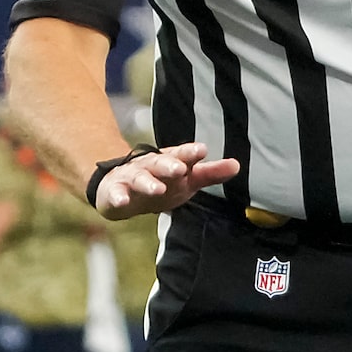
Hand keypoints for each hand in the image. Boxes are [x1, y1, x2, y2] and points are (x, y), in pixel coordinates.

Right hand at [95, 141, 241, 220]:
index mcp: (169, 161)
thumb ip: (210, 173)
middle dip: (169, 165)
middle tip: (180, 168)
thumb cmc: (163, 182)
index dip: (190, 153)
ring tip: (157, 187)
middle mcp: (150, 166)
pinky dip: (118, 197)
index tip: (202, 150)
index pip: (182, 155)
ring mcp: (131, 177)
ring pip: (140, 179)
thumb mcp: (188, 179)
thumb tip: (237, 165)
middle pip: (160, 163)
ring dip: (148, 183)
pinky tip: (122, 201)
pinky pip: (116, 194)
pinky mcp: (115, 191)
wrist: (121, 187)